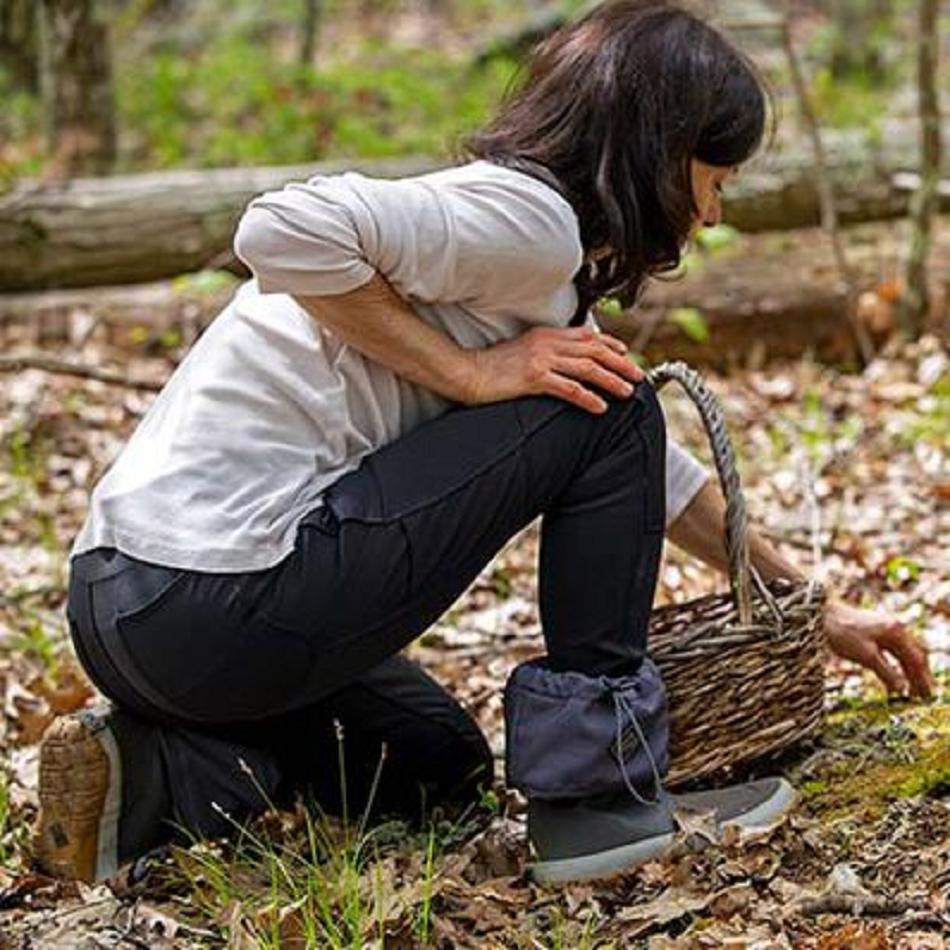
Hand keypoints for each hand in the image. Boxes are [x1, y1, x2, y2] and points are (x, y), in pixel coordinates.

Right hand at [464, 326, 643, 413]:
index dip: (611, 345)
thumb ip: (545, 351)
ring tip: (627, 392)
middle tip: (638, 375)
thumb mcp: (522, 351)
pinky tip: (600, 407)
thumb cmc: (492, 368)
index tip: (626, 354)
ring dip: (611, 380)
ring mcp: (540, 360)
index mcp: (545, 335)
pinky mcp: (533, 379)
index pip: (587, 335)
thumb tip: (565, 361)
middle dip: (620, 363)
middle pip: (594, 350)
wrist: (466, 373)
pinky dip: (588, 398)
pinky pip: (569, 388)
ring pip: (587, 368)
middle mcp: (547, 343)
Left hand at [824, 599, 936, 699]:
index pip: (916, 658)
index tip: (927, 695)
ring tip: (912, 693)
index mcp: (896, 631)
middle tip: (923, 697)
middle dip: (919, 676)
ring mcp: (884, 629)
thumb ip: (886, 672)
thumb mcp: (866, 656)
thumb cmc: (841, 632)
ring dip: (908, 673)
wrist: (820, 615)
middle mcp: (894, 628)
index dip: (922, 678)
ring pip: (902, 654)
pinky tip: (892, 683)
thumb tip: (902, 689)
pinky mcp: (873, 633)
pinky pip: (890, 652)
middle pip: (913, 655)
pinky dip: (894, 667)